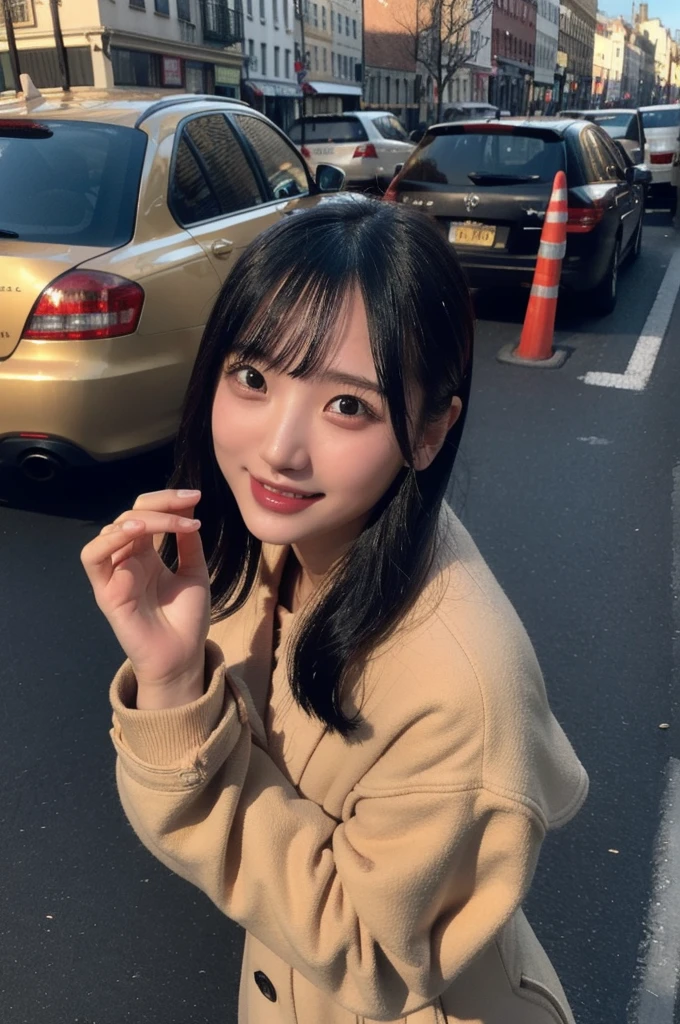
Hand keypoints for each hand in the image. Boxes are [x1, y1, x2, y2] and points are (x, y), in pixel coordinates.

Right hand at [81, 489, 210, 704]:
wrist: (183, 656)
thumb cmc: (187, 618)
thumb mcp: (194, 571)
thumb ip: (188, 541)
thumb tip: (189, 507)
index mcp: (146, 553)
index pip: (147, 513)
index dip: (168, 500)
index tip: (196, 496)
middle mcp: (127, 559)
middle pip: (131, 515)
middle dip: (161, 503)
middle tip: (190, 502)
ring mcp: (115, 574)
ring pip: (111, 530)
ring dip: (137, 518)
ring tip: (164, 521)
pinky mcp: (106, 592)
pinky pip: (93, 557)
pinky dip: (109, 539)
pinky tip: (134, 533)